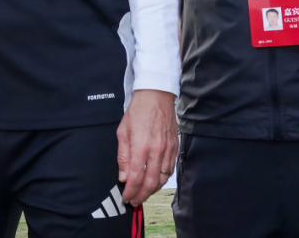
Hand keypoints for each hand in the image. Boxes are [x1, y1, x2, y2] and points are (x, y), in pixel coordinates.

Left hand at [117, 89, 177, 205]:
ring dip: (152, 190)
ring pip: (162, 179)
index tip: (125, 198)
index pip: (135, 177)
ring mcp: (168, 150)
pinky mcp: (175, 148)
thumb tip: (123, 176)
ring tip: (142, 194)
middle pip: (151, 182)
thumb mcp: (122, 131)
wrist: (156, 97)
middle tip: (134, 201)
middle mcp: (157, 151)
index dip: (130, 191)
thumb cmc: (137, 112)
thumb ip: (123, 156)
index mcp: (141, 147)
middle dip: (141, 195)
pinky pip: (170, 170)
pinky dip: (162, 179)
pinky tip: (155, 182)